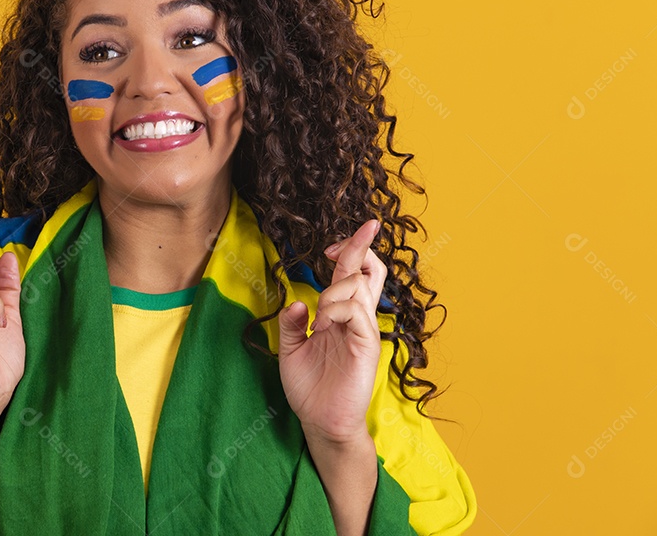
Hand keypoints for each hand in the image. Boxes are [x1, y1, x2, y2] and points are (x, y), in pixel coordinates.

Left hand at [277, 219, 386, 444]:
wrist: (319, 421)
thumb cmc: (309, 387)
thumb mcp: (289, 350)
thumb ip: (290, 323)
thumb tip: (295, 302)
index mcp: (339, 314)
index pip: (352, 273)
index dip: (350, 250)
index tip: (333, 244)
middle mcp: (355, 317)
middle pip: (367, 270)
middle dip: (360, 245)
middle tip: (355, 235)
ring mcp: (363, 330)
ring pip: (359, 286)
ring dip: (334, 289)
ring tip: (319, 318)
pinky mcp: (367, 345)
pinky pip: (358, 312)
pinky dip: (338, 309)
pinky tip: (323, 325)